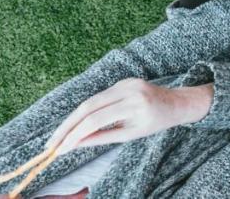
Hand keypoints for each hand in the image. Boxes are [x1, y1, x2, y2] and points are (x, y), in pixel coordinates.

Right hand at [45, 78, 212, 152]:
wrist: (178, 102)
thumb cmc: (156, 122)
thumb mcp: (131, 135)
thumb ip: (102, 137)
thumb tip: (74, 144)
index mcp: (134, 105)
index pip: (96, 120)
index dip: (74, 135)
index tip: (60, 149)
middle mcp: (129, 89)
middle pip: (88, 106)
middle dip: (67, 125)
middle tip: (51, 143)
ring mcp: (126, 82)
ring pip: (91, 100)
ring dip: (73, 118)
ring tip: (59, 136)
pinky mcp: (124, 80)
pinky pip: (100, 96)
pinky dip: (86, 110)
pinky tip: (76, 123)